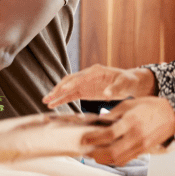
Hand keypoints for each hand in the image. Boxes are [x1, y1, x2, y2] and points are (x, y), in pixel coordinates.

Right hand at [42, 64, 156, 108]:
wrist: (128, 83)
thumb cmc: (127, 81)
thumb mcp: (124, 83)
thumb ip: (115, 88)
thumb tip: (106, 94)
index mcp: (96, 71)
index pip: (81, 77)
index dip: (72, 83)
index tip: (64, 90)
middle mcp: (87, 75)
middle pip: (70, 81)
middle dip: (59, 89)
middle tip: (49, 97)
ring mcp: (84, 83)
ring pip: (67, 88)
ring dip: (57, 94)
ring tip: (46, 101)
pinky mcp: (84, 91)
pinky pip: (70, 95)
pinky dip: (62, 99)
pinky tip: (53, 105)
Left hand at [82, 96, 174, 165]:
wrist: (172, 115)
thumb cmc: (152, 106)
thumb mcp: (130, 103)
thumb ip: (113, 113)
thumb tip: (98, 121)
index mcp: (131, 121)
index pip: (108, 134)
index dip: (93, 138)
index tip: (84, 138)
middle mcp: (136, 136)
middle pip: (112, 152)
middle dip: (96, 154)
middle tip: (86, 150)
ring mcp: (141, 146)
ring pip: (118, 159)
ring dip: (103, 159)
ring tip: (93, 154)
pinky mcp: (144, 151)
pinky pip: (126, 159)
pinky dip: (114, 160)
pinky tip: (107, 155)